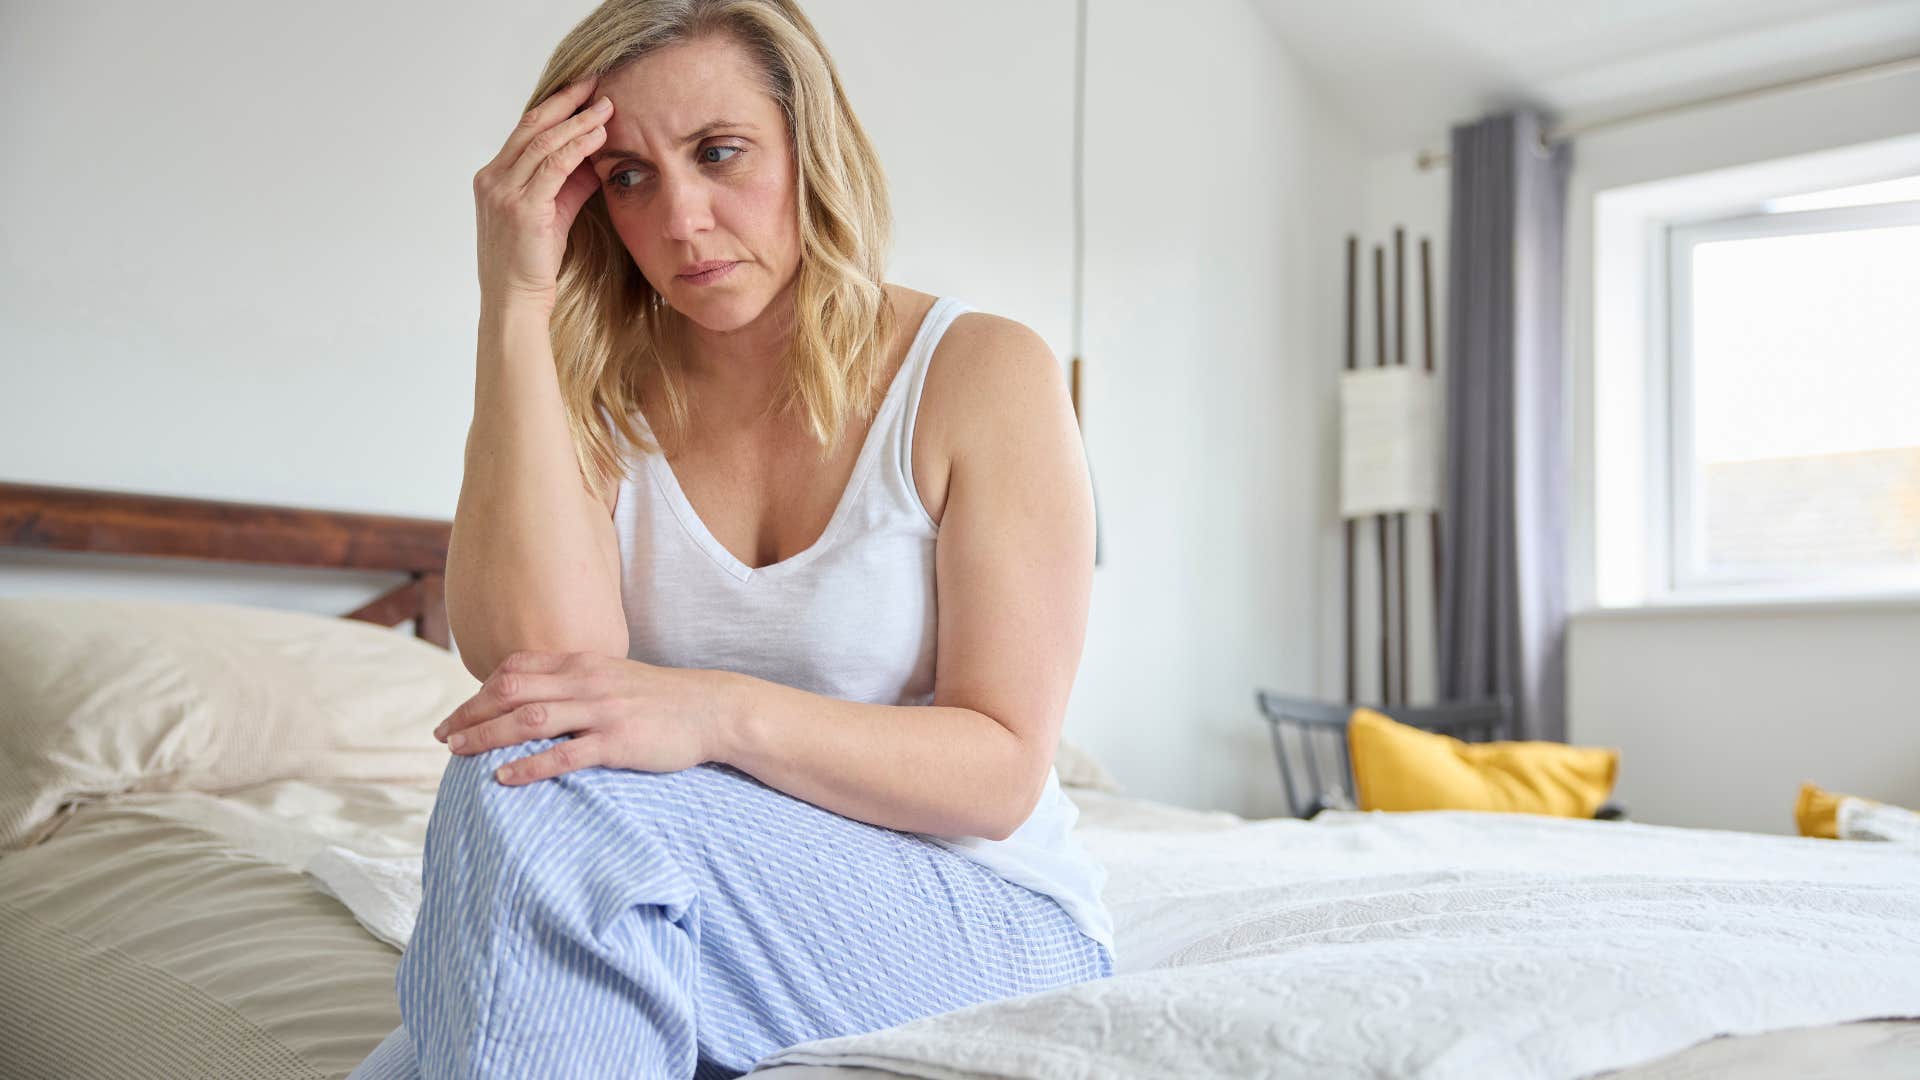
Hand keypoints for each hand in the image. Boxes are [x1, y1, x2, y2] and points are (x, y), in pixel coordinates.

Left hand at [433, 651, 731, 784]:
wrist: (712, 709)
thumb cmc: (661, 699)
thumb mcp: (614, 678)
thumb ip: (576, 684)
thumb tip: (537, 702)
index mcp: (582, 662)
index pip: (516, 668)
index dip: (479, 691)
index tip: (458, 714)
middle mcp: (586, 681)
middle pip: (511, 691)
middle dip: (470, 713)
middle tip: (443, 738)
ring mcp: (602, 710)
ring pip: (529, 719)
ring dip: (486, 736)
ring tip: (457, 754)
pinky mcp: (618, 741)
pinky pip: (564, 753)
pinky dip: (529, 766)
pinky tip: (503, 778)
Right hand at [472, 74, 612, 316]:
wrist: (515, 301)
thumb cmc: (532, 263)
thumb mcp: (552, 214)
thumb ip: (568, 184)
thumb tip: (595, 157)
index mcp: (493, 177)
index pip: (525, 129)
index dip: (556, 106)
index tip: (583, 90)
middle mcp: (493, 179)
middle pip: (532, 125)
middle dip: (567, 101)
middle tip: (596, 84)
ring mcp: (504, 192)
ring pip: (544, 142)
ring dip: (579, 121)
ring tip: (606, 107)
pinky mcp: (523, 208)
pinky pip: (554, 166)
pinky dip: (578, 146)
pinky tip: (599, 136)